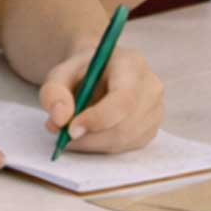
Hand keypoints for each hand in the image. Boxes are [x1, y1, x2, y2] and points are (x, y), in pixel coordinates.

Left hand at [39, 41, 162, 153]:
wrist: (98, 71)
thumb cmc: (81, 71)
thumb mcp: (60, 73)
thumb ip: (54, 92)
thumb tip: (59, 119)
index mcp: (131, 63)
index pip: (124, 98)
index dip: (98, 118)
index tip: (70, 130)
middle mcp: (151, 86)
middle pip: (125, 124)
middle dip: (90, 137)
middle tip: (63, 137)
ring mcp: (156, 109)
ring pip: (125, 139)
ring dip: (93, 143)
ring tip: (72, 131)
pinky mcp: (152, 128)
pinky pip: (127, 146)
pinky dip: (102, 146)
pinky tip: (90, 133)